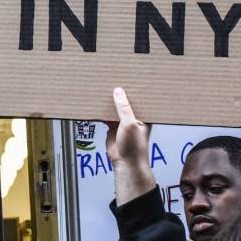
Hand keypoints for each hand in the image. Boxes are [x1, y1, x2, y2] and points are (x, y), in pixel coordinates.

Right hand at [104, 87, 157, 203]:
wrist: (125, 164)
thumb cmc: (135, 148)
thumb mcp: (130, 124)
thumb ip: (124, 108)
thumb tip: (118, 91)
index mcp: (144, 114)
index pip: (139, 97)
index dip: (134, 88)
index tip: (127, 76)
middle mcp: (134, 116)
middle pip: (125, 100)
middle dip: (119, 92)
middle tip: (112, 79)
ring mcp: (123, 121)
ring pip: (115, 107)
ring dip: (109, 101)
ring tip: (103, 88)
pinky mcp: (113, 127)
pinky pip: (106, 115)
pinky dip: (101, 111)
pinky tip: (96, 103)